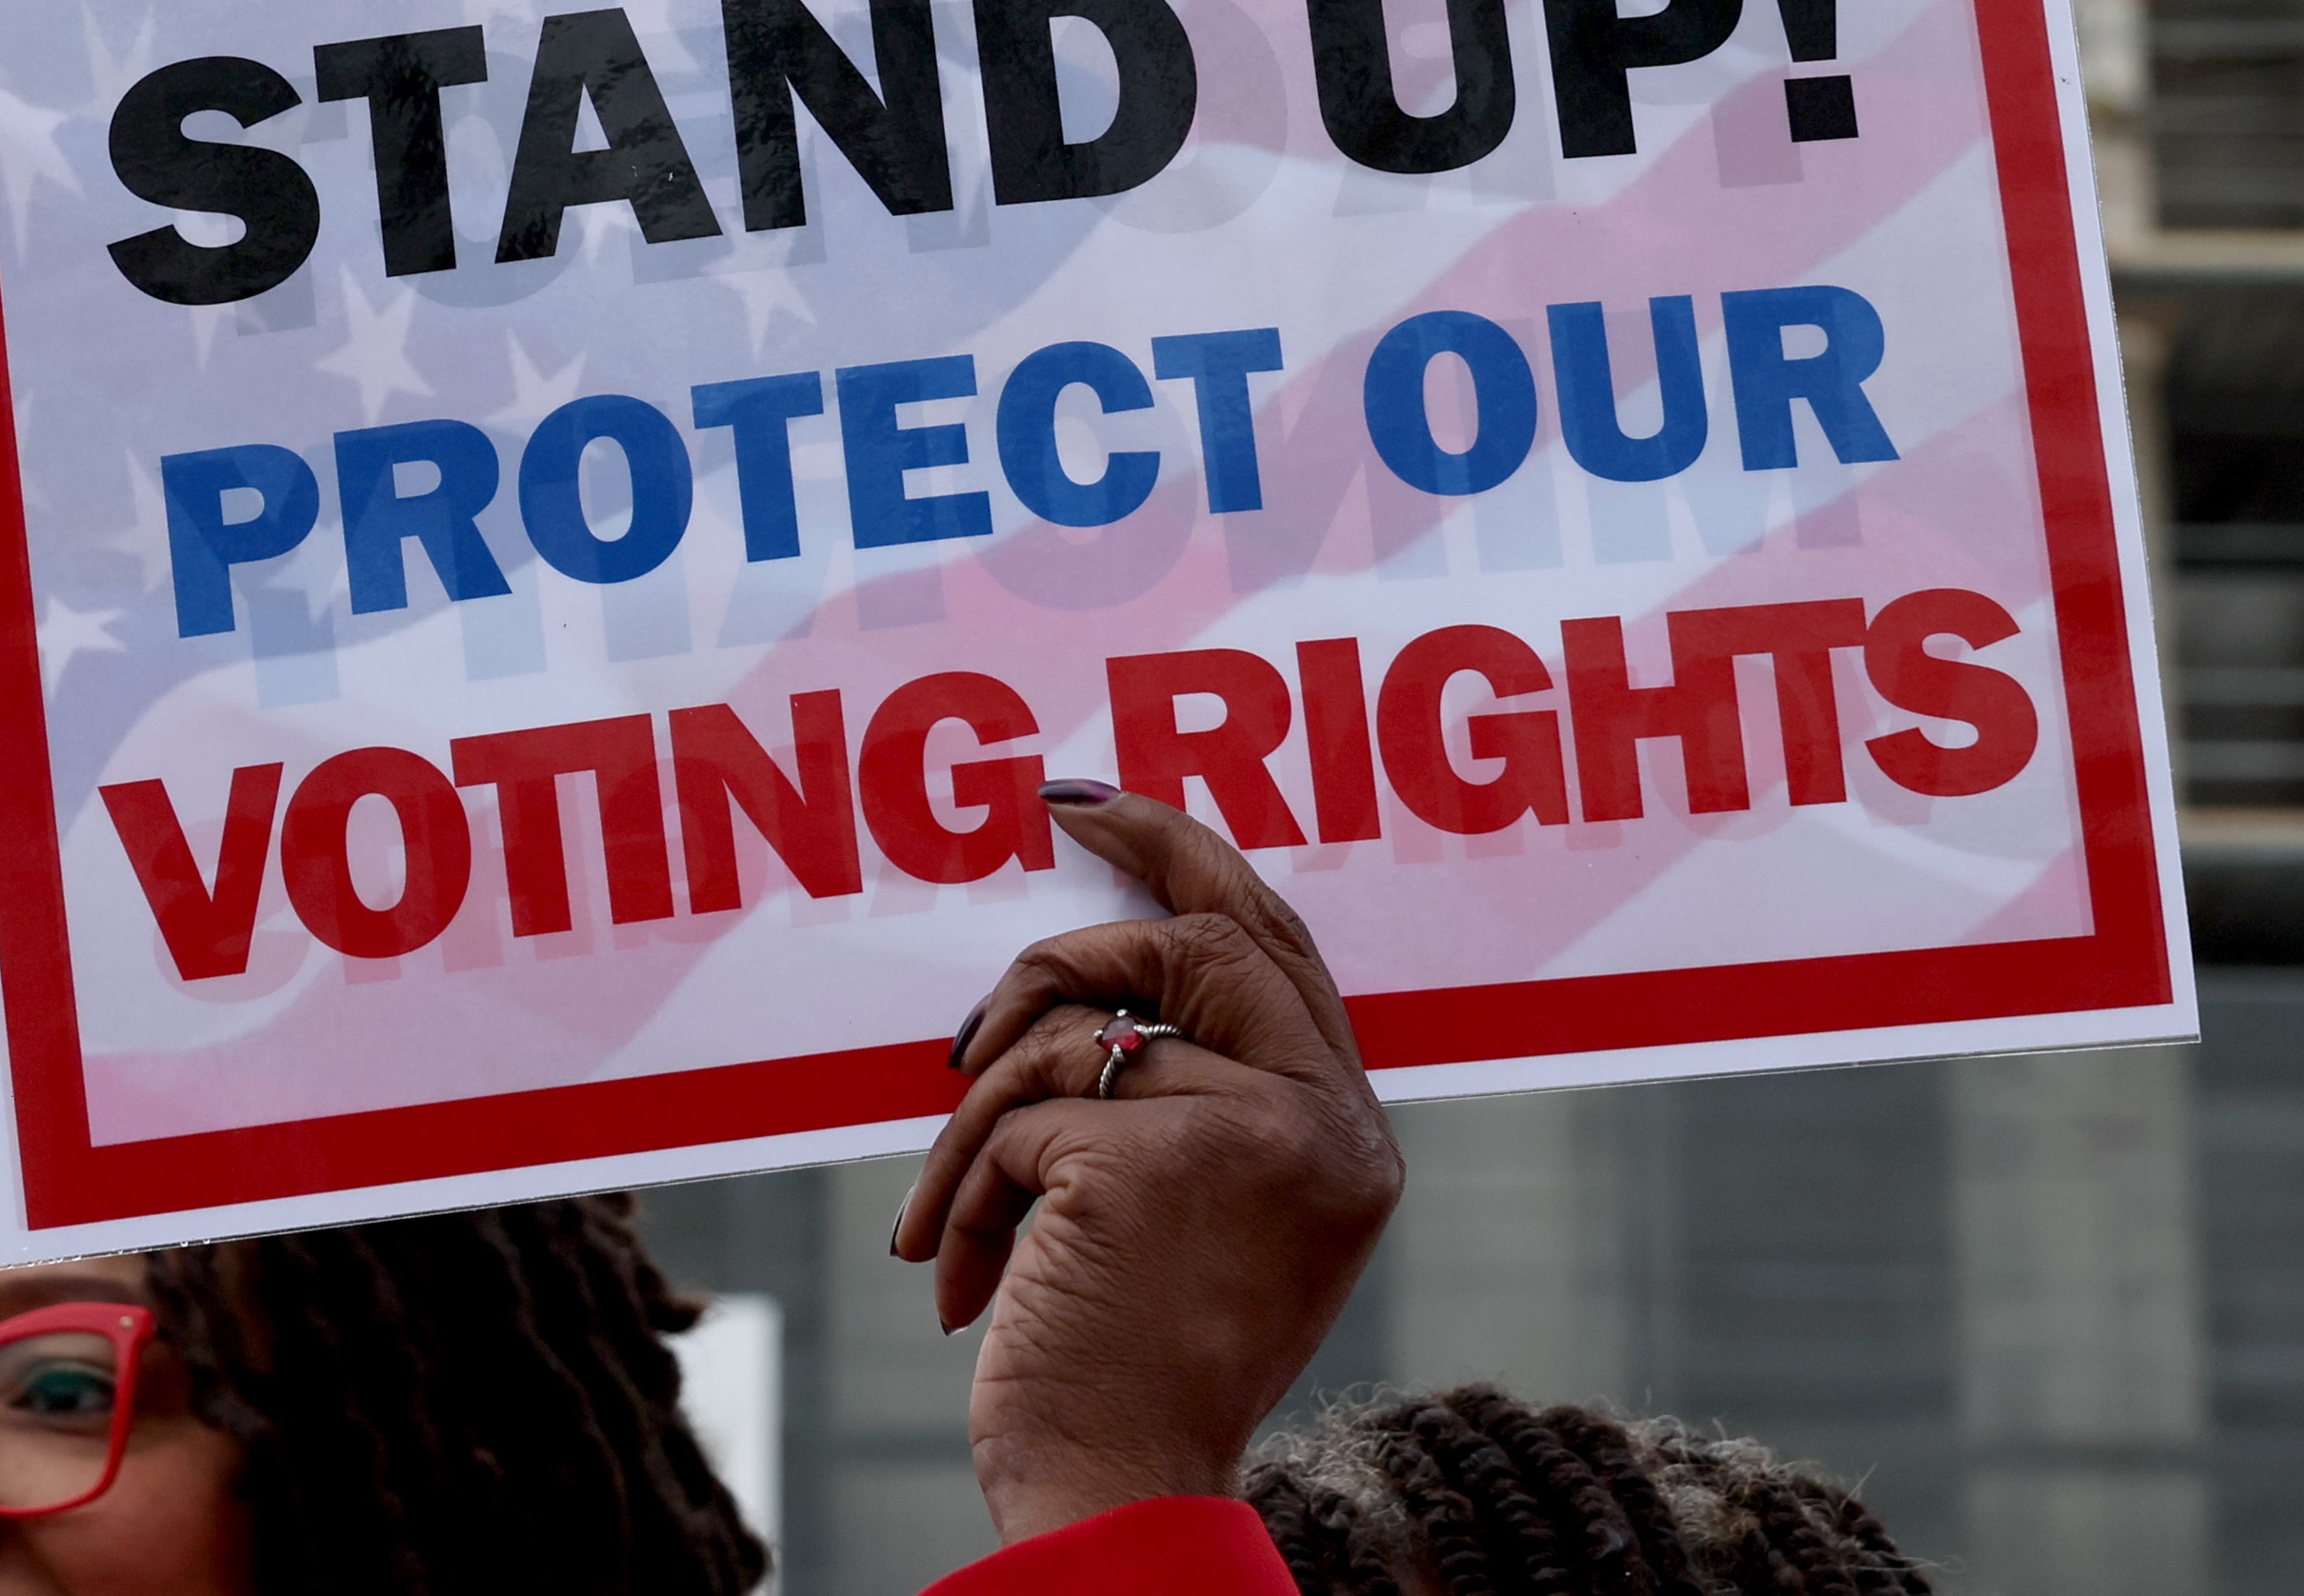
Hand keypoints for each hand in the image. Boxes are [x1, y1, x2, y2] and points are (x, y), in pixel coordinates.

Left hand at [888, 786, 1404, 1542]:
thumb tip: (1093, 975)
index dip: (1187, 859)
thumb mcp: (1201, 1213)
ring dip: (981, 1120)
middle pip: (1199, 937)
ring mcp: (1249, 1136)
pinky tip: (966, 1279)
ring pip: (1075, 1031)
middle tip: (1007, 883)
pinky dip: (966, 1188)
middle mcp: (1323, 1126)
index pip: (1279, 947)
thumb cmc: (1135, 1362)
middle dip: (1090, 910)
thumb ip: (1198, 1092)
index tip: (1096, 810)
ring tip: (954, 1217)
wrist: (1115, 1491)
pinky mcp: (1152, 1162)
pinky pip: (1018, 1112)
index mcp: (1350, 1136)